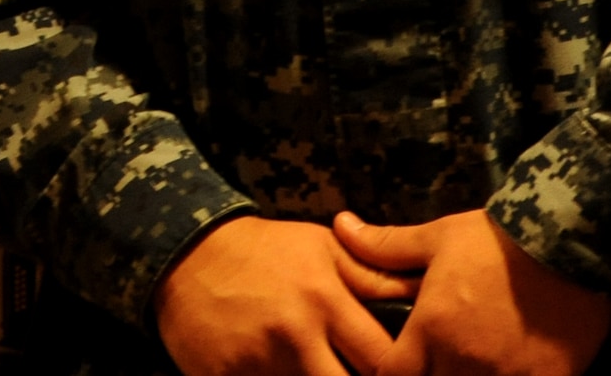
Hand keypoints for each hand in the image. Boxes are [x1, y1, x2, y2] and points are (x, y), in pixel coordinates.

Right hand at [156, 215, 418, 375]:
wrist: (188, 255)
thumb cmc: (265, 251)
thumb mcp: (321, 248)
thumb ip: (370, 276)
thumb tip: (422, 290)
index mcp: (324, 299)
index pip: (381, 359)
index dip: (401, 373)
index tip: (408, 372)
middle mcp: (295, 336)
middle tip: (360, 375)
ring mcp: (257, 364)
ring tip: (322, 368)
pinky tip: (284, 374)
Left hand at [332, 210, 610, 375]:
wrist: (566, 238)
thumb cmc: (496, 238)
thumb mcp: (438, 237)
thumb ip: (386, 246)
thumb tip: (341, 227)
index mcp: (432, 330)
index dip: (387, 372)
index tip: (392, 362)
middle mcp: (463, 362)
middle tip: (429, 361)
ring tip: (465, 364)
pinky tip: (504, 370)